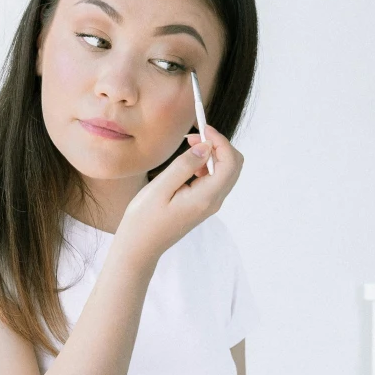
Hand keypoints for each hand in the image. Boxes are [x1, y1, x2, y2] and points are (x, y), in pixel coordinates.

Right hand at [114, 123, 242, 262]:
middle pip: (234, 165)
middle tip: (194, 136)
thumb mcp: (160, 188)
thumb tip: (206, 147)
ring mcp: (210, 204)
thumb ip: (185, 166)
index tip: (201, 128)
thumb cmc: (144, 220)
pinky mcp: (203, 204)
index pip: (230, 162)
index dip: (220, 140)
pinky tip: (187, 165)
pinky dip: (207, 165)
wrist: (140, 247)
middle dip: (218, 145)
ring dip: (213, 154)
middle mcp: (214, 201)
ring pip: (226, 171)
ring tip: (188, 146)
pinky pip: (215, 179)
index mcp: (206, 198)